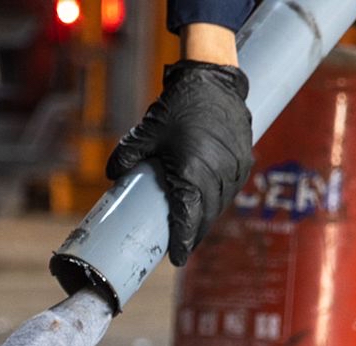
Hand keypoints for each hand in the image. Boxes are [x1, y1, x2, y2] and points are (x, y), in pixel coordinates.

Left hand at [106, 59, 252, 265]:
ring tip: (193, 227)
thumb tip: (111, 175)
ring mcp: (235, 168)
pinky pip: (230, 189)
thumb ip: (126, 155)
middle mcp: (218, 174)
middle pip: (206, 217)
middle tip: (180, 246)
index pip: (189, 219)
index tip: (176, 259)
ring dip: (207, 218)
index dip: (183, 242)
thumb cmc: (178, 105)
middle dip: (193, 234)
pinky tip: (208, 204)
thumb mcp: (145, 131)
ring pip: (220, 205)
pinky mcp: (244, 159)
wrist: (213, 78)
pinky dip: (218, 200)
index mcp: (193, 173)